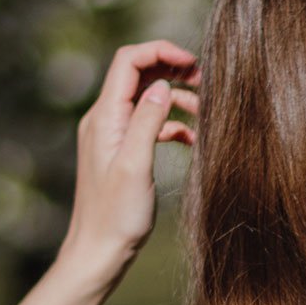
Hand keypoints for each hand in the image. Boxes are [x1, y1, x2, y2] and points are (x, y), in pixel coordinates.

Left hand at [59, 39, 199, 285]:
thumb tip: (162, 85)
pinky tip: (192, 141)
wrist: (99, 252)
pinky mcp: (122, 154)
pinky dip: (171, 126)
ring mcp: (113, 137)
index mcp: (104, 117)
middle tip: (206, 83)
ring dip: (176, 100)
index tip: (193, 62)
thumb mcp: (135, 166)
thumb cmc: (116, 216)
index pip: (129, 62)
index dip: (161, 52)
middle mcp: (104, 120)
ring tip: (205, 114)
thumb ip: (147, 121)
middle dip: (171, 72)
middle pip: (139, 76)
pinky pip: (148, 127)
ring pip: (147, 101)